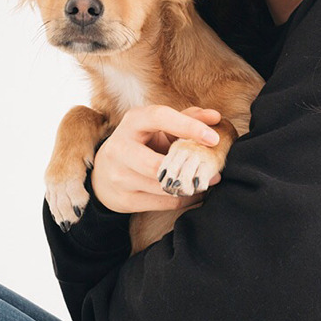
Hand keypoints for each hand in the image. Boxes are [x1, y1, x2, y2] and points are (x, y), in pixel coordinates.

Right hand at [90, 105, 221, 213]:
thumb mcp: (160, 127)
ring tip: (206, 180)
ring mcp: (118, 175)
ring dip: (189, 185)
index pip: (159, 117)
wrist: (105, 172)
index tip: (214, 138)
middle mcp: (120, 147)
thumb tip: (215, 117)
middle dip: (186, 168)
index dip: (188, 126)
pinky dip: (184, 198)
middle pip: (155, 164)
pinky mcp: (123, 199)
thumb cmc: (142, 143)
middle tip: (213, 168)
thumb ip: (187, 118)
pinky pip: (163, 203)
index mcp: (132, 121)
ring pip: (162, 186)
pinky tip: (194, 192)